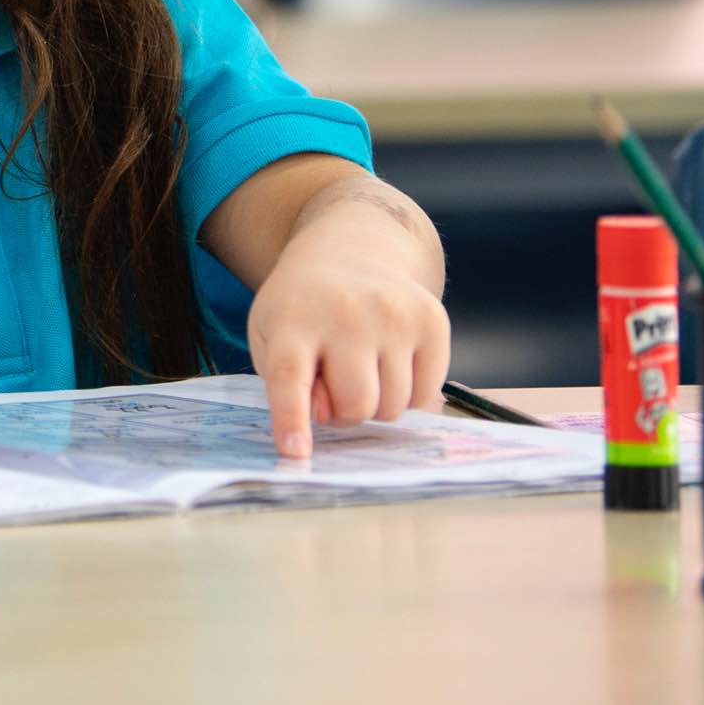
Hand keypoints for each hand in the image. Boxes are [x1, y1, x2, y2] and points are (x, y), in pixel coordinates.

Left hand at [246, 234, 451, 459]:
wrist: (349, 252)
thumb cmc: (303, 309)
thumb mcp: (271, 337)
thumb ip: (287, 382)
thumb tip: (327, 416)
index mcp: (293, 319)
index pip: (290, 377)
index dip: (292, 419)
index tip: (295, 452)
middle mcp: (346, 314)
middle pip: (356, 405)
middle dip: (344, 412)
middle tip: (335, 384)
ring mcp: (394, 315)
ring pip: (394, 406)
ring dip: (376, 402)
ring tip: (362, 366)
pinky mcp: (432, 320)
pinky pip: (425, 396)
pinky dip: (407, 394)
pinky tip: (391, 361)